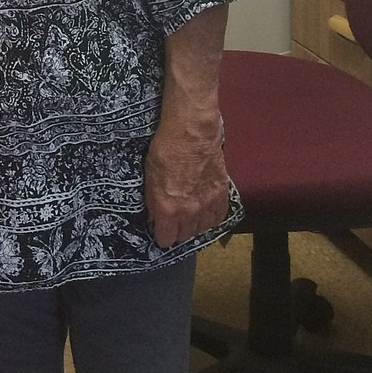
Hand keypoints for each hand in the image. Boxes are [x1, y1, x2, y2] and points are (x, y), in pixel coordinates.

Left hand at [143, 118, 228, 248]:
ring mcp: (208, 205)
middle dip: (176, 230)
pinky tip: (205, 211)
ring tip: (188, 216)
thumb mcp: (149, 176)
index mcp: (169, 209)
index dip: (161, 235)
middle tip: (172, 220)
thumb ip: (153, 201)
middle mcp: (190, 213)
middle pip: (185, 236)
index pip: (166, 239)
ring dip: (194, 225)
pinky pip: (218, 217)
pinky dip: (211, 218)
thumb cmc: (165, 150)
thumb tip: (155, 217)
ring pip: (202, 229)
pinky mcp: (222, 195)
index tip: (159, 229)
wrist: (191, 133)